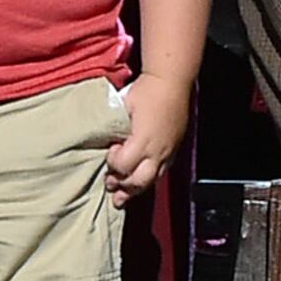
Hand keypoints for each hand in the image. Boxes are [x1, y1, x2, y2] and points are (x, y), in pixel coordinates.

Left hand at [103, 76, 190, 201]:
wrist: (172, 83)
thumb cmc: (146, 91)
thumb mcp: (123, 105)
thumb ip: (115, 126)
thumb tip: (106, 139)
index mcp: (142, 140)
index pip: (123, 165)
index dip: (113, 163)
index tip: (109, 152)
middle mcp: (157, 151)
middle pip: (138, 181)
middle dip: (122, 185)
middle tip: (110, 184)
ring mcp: (167, 153)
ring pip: (151, 181)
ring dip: (134, 190)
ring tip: (121, 198)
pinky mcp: (174, 151)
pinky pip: (161, 173)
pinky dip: (148, 180)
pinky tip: (140, 182)